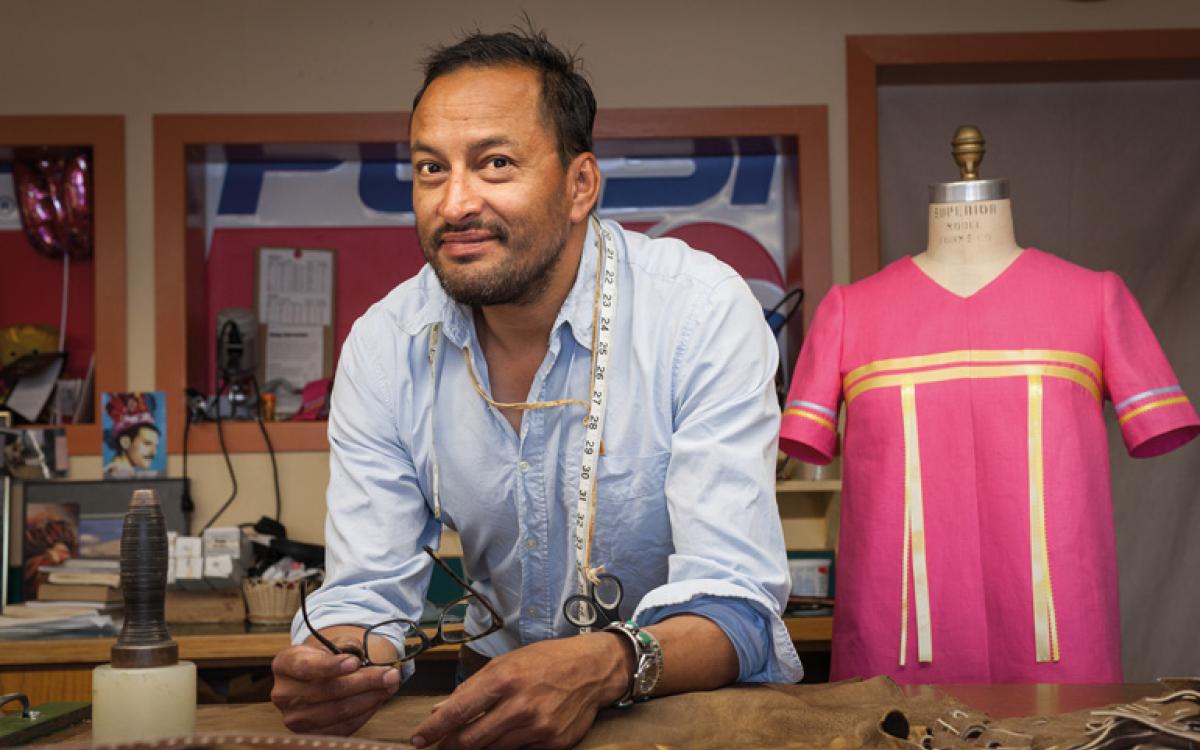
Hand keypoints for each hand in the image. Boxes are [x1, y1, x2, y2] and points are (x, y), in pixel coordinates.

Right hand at [271, 642, 401, 735]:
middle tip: (392, 674)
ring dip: (370, 698)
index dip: (332, 666)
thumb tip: (365, 659)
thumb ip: (346, 647)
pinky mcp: (310, 735)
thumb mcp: (329, 644)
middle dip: (366, 682)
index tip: (355, 662)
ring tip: (390, 685)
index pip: (307, 667)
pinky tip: (377, 700)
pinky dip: (365, 713)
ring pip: (339, 711)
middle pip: (329, 691)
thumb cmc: (324, 658)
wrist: (313, 679)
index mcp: (285, 664)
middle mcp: (284, 694)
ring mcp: (295, 719)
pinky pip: (343, 727)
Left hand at [411, 632, 630, 749]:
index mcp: (504, 679)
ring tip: (467, 743)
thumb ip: (472, 687)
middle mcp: (520, 706)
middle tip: (441, 746)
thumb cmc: (546, 660)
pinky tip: (504, 738)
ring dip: (476, 749)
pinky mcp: (553, 744)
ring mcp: (538, 728)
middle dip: (450, 746)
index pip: (458, 712)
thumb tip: (440, 711)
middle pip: (471, 740)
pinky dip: (506, 747)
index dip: (434, 730)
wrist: (593, 668)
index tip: (419, 739)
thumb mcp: (507, 663)